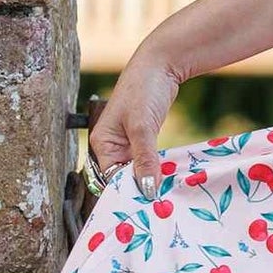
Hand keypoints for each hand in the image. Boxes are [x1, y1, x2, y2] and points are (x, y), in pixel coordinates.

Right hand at [85, 44, 183, 200]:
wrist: (161, 65)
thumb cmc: (144, 90)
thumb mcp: (143, 127)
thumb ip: (144, 159)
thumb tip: (146, 190)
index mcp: (101, 144)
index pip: (110, 179)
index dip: (128, 193)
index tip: (147, 208)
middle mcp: (111, 146)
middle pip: (124, 178)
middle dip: (141, 190)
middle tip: (161, 206)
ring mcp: (128, 144)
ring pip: (139, 171)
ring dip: (152, 181)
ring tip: (168, 197)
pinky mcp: (144, 141)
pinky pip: (149, 162)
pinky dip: (159, 170)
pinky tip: (171, 179)